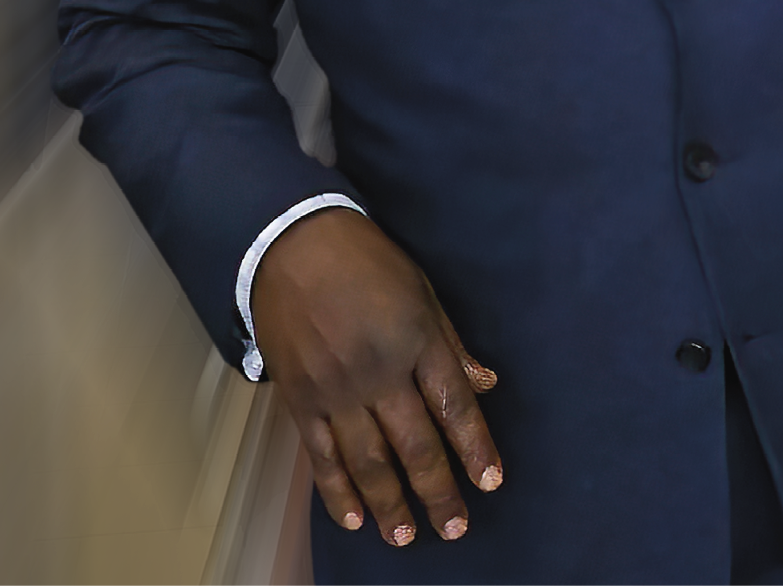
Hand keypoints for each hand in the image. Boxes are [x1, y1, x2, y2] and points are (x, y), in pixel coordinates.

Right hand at [250, 208, 502, 545]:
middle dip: (437, 491)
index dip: (475, 447)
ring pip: (367, 460)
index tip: (491, 482)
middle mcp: (378, 372)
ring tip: (406, 537)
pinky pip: (320, 456)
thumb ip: (452, 346)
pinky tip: (355, 518)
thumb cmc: (367, 263)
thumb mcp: (424, 293)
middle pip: (414, 444)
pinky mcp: (300, 398)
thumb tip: (486, 384)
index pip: (455, 406)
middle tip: (455, 527)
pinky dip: (337, 491)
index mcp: (416, 341)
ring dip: (390, 503)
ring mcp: (335, 389)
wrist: (291, 244)